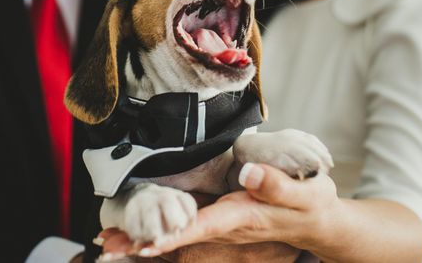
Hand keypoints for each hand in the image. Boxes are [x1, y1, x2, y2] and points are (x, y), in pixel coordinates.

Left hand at [99, 163, 339, 258]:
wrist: (316, 220)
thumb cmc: (311, 203)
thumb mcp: (305, 191)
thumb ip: (277, 184)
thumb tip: (249, 174)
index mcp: (241, 217)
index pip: (202, 227)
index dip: (174, 236)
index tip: (146, 244)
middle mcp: (224, 226)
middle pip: (178, 238)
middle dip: (143, 244)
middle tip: (105, 247)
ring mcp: (219, 227)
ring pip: (176, 237)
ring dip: (142, 243)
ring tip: (107, 244)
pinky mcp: (217, 221)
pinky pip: (183, 231)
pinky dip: (157, 236)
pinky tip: (134, 238)